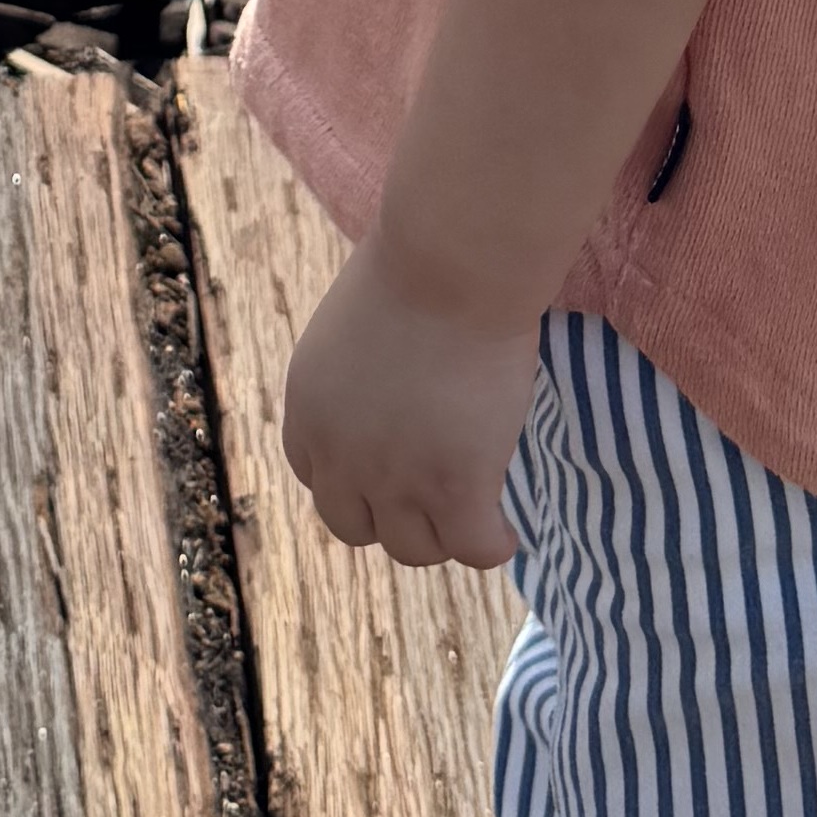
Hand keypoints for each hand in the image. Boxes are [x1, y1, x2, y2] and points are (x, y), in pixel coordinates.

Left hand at [282, 245, 535, 573]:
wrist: (451, 267)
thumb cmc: (414, 268)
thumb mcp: (354, 328)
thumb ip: (360, 375)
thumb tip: (394, 386)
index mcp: (308, 410)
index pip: (316, 477)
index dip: (355, 480)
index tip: (389, 470)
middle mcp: (339, 455)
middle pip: (354, 527)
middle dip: (391, 517)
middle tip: (432, 496)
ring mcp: (395, 479)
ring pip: (413, 549)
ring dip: (442, 535)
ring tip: (474, 514)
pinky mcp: (455, 490)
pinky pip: (473, 548)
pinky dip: (493, 546)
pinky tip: (508, 531)